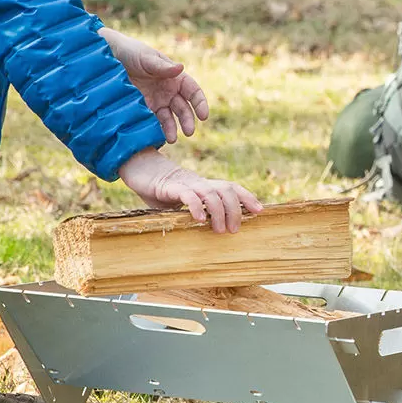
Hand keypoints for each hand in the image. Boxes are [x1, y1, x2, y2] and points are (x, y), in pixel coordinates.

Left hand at [100, 28, 207, 143]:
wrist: (105, 58)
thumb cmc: (130, 52)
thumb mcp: (147, 58)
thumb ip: (163, 66)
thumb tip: (181, 68)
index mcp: (175, 78)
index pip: (193, 92)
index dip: (200, 104)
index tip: (204, 116)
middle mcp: (168, 92)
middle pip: (183, 109)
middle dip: (188, 120)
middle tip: (189, 132)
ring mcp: (156, 101)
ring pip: (169, 118)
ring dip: (172, 129)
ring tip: (171, 139)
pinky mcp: (142, 109)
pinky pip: (152, 121)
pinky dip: (156, 129)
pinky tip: (156, 136)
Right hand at [117, 148, 262, 232]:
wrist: (141, 171)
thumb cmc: (163, 192)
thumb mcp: (182, 205)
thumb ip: (196, 213)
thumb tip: (209, 231)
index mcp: (206, 186)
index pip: (232, 188)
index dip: (247, 197)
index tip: (260, 210)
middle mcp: (200, 183)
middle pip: (227, 190)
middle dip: (236, 209)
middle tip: (235, 230)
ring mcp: (187, 183)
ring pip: (211, 193)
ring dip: (219, 212)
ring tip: (220, 230)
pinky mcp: (171, 187)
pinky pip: (187, 195)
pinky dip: (196, 207)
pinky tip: (199, 220)